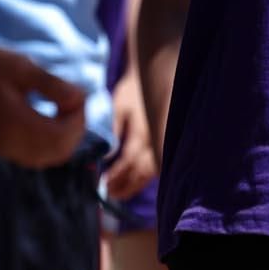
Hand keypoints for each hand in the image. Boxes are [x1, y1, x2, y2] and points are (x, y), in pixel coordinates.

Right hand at [0, 43, 87, 169]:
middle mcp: (10, 144)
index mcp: (16, 125)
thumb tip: (80, 97)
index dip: (78, 118)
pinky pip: (34, 156)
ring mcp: (3, 149)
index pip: (61, 137)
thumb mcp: (21, 67)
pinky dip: (49, 143)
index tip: (78, 93)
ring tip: (63, 108)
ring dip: (64, 138)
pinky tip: (49, 118)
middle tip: (74, 100)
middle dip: (75, 129)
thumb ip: (51, 85)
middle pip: (58, 153)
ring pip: (47, 158)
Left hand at [103, 68, 156, 200]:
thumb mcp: (118, 107)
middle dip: (126, 186)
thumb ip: (113, 132)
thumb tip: (106, 155)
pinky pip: (157, 164)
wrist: (154, 74)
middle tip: (110, 194)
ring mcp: (161, 142)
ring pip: (151, 172)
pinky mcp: (164, 140)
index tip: (104, 184)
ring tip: (120, 193)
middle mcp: (154, 141)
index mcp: (141, 133)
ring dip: (136, 184)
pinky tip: (136, 180)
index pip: (128, 162)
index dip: (117, 176)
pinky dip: (145, 176)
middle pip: (142, 173)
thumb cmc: (132, 90)